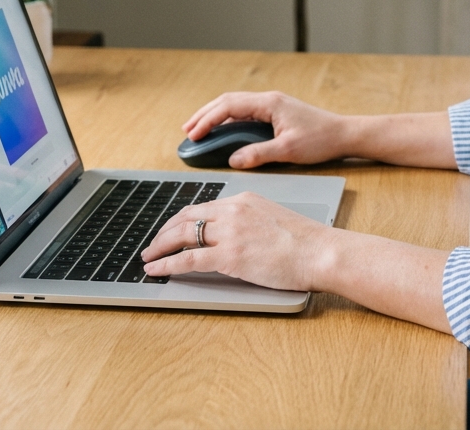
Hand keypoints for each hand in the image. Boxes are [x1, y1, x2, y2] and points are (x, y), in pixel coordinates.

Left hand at [140, 192, 329, 290]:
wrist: (321, 251)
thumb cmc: (306, 242)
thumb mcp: (273, 219)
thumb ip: (250, 222)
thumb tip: (236, 237)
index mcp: (244, 199)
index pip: (203, 207)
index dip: (181, 220)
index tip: (171, 230)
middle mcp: (233, 211)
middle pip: (186, 217)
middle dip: (164, 231)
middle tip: (152, 244)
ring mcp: (230, 233)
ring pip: (182, 235)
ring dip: (160, 247)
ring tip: (148, 257)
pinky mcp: (230, 256)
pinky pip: (188, 259)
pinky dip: (167, 265)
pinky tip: (157, 270)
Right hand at [182, 91, 352, 168]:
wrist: (344, 135)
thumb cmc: (321, 139)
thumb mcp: (288, 151)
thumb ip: (258, 154)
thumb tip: (233, 160)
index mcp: (269, 103)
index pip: (229, 106)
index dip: (207, 120)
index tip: (193, 134)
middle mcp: (268, 100)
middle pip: (228, 101)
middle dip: (205, 114)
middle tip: (187, 130)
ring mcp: (272, 106)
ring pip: (235, 106)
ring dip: (216, 116)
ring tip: (198, 130)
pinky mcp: (276, 114)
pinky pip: (245, 113)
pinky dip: (229, 121)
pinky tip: (222, 133)